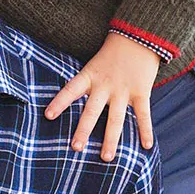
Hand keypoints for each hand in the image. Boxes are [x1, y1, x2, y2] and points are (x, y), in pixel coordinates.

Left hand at [44, 32, 160, 161]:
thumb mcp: (94, 64)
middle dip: (83, 130)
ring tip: (106, 158)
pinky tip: (146, 146)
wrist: (139, 36)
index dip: (60, 102)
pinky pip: (143, 114)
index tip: (48, 116)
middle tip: (75, 148)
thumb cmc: (113, 53)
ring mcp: (123, 90)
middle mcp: (105, 86)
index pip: (71, 90)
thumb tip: (73, 101)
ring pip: (116, 119)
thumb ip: (86, 84)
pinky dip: (145, 130)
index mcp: (90, 76)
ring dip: (111, 139)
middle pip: (92, 111)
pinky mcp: (141, 92)